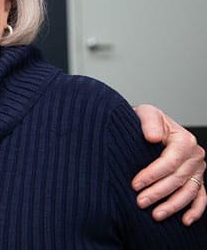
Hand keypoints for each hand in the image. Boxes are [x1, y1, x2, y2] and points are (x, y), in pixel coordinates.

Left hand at [132, 104, 205, 224]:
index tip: (135, 184)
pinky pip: (200, 197)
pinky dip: (195, 210)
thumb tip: (152, 137)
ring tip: (155, 215)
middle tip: (140, 202)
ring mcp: (197, 169)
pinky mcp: (197, 179)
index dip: (152, 175)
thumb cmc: (146, 121)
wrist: (149, 126)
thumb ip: (148, 122)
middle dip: (158, 193)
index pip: (170, 162)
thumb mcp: (145, 113)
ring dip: (173, 206)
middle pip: (177, 179)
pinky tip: (184, 221)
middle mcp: (195, 155)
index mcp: (184, 139)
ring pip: (188, 192)